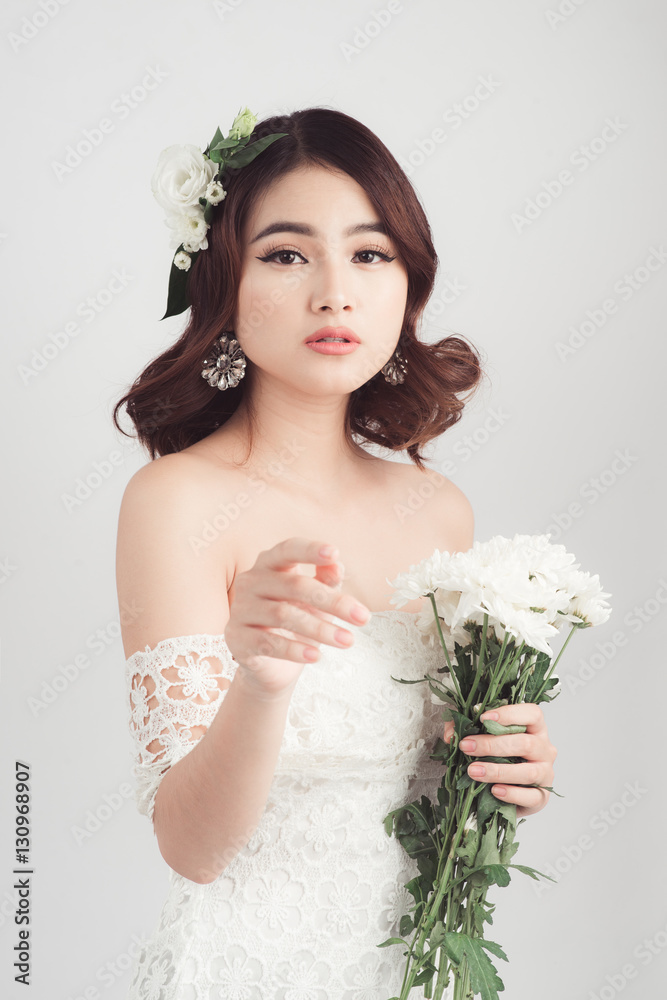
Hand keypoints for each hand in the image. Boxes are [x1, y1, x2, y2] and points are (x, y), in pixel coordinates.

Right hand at [224, 536, 370, 697]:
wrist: (272, 665)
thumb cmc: (297, 621)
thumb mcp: (317, 600)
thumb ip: (326, 580)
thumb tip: (336, 566)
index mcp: (269, 564)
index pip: (288, 550)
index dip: (310, 550)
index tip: (335, 553)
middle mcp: (250, 582)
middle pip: (294, 586)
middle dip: (332, 602)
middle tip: (363, 618)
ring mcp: (240, 610)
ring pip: (284, 615)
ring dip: (321, 629)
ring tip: (348, 641)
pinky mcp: (236, 639)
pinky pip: (268, 643)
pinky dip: (295, 650)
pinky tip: (316, 656)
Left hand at [443, 704, 557, 817]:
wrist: (505, 793)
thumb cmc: (496, 757)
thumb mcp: (480, 737)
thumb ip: (464, 729)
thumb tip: (450, 735)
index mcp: (535, 728)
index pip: (532, 714)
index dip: (509, 714)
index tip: (483, 718)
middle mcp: (544, 749)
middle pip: (526, 743)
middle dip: (492, 745)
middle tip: (467, 747)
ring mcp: (546, 773)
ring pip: (528, 771)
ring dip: (498, 771)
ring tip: (473, 771)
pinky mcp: (542, 797)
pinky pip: (531, 796)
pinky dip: (512, 794)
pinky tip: (494, 791)